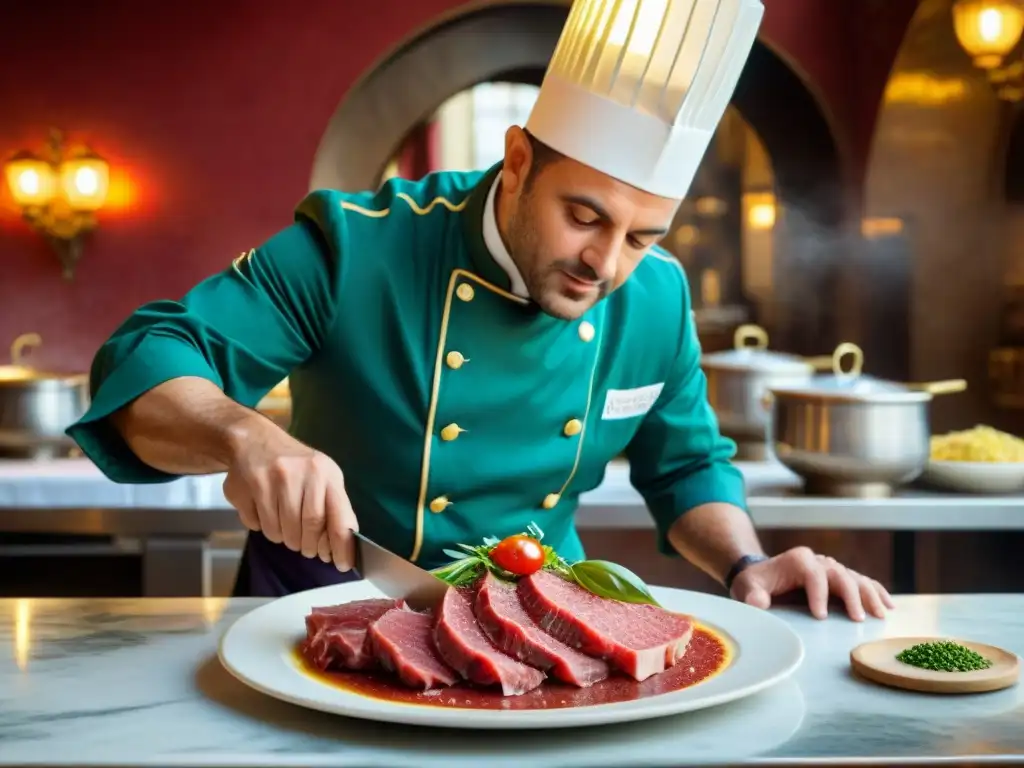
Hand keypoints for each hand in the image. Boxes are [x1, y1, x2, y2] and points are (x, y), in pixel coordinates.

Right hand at [222, 418, 356, 570]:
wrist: (254, 440)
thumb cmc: (296, 465)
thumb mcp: (324, 478)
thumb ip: (336, 509)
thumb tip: (342, 548)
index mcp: (325, 473)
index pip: (338, 519)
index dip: (341, 547)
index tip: (341, 564)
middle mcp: (298, 474)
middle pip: (308, 529)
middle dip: (307, 545)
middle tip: (305, 545)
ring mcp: (268, 480)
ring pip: (279, 532)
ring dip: (284, 537)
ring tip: (284, 523)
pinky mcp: (243, 488)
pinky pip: (256, 525)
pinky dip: (262, 527)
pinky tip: (264, 510)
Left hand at [729, 546, 894, 620]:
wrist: (761, 578)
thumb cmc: (754, 584)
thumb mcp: (747, 587)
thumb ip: (752, 595)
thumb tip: (758, 603)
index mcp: (797, 560)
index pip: (813, 574)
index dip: (818, 594)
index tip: (820, 617)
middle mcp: (818, 561)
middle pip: (840, 574)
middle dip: (851, 596)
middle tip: (858, 619)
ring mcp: (830, 569)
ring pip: (855, 578)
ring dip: (870, 595)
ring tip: (881, 614)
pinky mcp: (839, 579)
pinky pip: (862, 582)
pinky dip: (876, 592)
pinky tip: (888, 605)